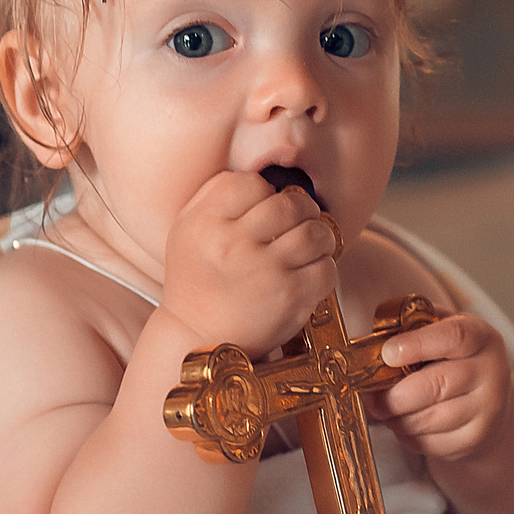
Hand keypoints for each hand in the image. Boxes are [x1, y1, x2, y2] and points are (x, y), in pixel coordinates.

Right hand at [158, 170, 338, 352]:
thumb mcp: (187, 230)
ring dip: (319, 236)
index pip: (251, 183)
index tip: (264, 209)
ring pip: (316, 232)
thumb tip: (260, 176)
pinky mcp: (290, 297)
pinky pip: (326, 267)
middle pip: (290, 204)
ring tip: (308, 245)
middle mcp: (233, 244)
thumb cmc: (197, 281)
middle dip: (301, 210)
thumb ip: (215, 194)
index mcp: (204, 222)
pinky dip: (323, 267)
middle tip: (297, 222)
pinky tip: (307, 272)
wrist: (198, 338)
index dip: (265, 192)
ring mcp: (264, 271)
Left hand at [373, 313, 513, 459]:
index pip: (454, 337)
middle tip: (372, 396)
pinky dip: (407, 436)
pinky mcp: (475, 437)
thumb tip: (376, 338)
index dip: (417, 345)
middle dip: (394, 395)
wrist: (488, 395)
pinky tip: (404, 422)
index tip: (387, 353)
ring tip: (386, 409)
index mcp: (481, 337)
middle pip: (436, 385)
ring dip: (397, 417)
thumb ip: (412, 325)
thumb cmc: (452, 356)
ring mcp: (487, 409)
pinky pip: (429, 443)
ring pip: (428, 419)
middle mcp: (491, 372)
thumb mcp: (440, 327)